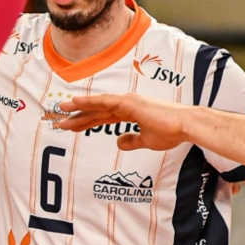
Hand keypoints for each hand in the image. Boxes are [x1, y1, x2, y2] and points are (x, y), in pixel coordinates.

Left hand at [50, 91, 187, 149]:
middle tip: (59, 121)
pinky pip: (104, 101)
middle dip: (77, 116)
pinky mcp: (128, 102)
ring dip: (78, 107)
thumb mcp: (146, 141)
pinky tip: (74, 103)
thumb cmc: (170, 133)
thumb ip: (131, 141)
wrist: (184, 126)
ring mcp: (127, 101)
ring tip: (60, 110)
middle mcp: (126, 104)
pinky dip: (89, 101)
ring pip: (97, 105)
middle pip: (96, 111)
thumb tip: (118, 143)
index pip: (103, 117)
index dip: (86, 121)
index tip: (72, 127)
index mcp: (130, 112)